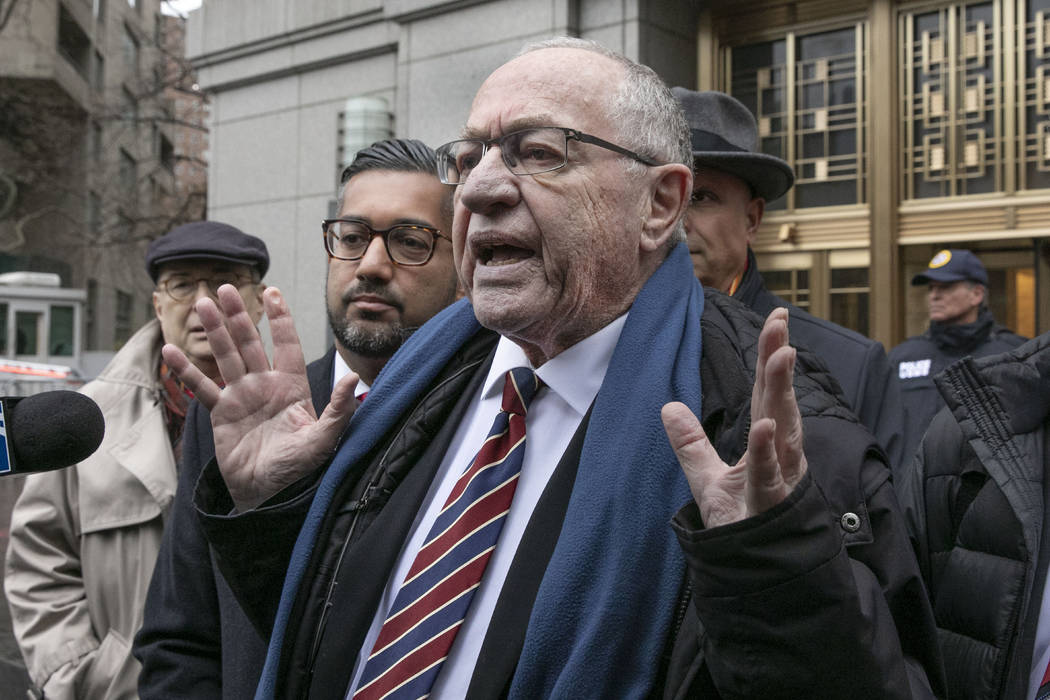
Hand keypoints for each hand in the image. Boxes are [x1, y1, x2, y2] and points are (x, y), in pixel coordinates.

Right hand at [162, 285, 357, 510]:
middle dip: (239, 316)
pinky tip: (170, 350)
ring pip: (226, 356)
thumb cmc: (298, 469)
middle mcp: (265, 385)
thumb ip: (338, 410)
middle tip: (225, 288)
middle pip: (250, 343)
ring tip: (202, 304)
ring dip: (214, 331)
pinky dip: (186, 370)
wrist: (267, 494)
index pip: (287, 344)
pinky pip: (201, 388)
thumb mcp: (323, 440)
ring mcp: (241, 397)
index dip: (279, 319)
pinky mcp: (221, 413)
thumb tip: (352, 379)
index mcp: (291, 387)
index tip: (272, 291)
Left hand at [661, 307, 806, 527]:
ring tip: (781, 356)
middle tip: (782, 323)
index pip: (768, 391)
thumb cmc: (740, 523)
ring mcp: (779, 477)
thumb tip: (668, 407)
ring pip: (783, 429)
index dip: (771, 355)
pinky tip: (762, 426)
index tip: (778, 318)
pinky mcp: (770, 503)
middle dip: (780, 361)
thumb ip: (691, 443)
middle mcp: (780, 454)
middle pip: (779, 400)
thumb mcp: (706, 479)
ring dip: (782, 392)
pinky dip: (765, 451)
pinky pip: (768, 474)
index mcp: (768, 443)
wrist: (753, 570)